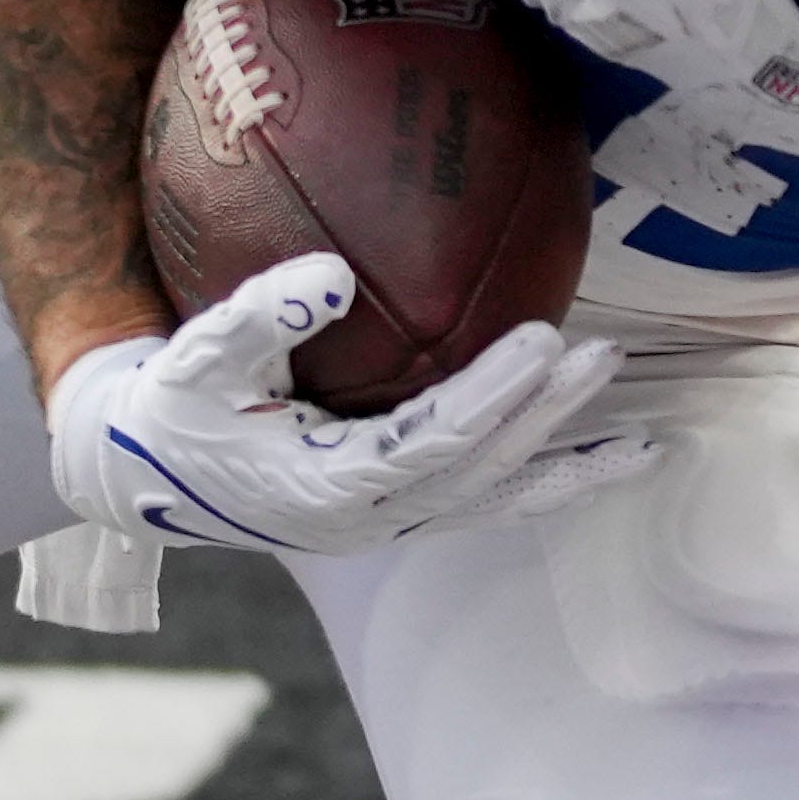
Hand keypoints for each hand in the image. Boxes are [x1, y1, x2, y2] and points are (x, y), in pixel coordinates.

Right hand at [47, 255, 644, 563]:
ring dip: (568, 468)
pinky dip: (546, 483)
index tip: (542, 340)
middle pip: (483, 471)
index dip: (493, 396)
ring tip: (647, 445)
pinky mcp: (402, 515)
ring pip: (498, 502)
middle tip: (603, 356)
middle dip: (547, 417)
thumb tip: (332, 273)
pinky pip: (488, 503)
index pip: (432, 440)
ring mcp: (391, 526)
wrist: (152, 473)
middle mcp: (371, 520)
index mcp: (328, 487)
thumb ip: (258, 317)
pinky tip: (600, 458)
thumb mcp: (199, 356)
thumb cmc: (178, 405)